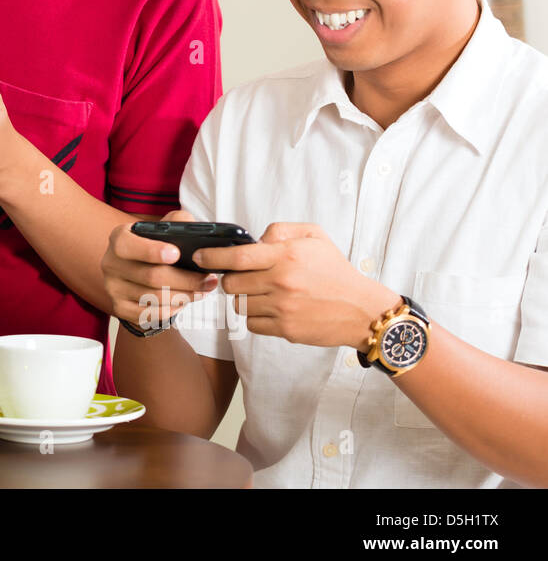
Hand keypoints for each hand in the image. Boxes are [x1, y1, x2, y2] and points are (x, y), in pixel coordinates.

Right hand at [101, 209, 218, 329]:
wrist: (138, 268)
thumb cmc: (156, 246)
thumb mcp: (164, 228)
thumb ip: (178, 221)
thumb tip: (191, 228)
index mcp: (119, 238)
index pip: (128, 245)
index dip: (151, 251)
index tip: (176, 254)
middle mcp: (111, 263)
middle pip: (151, 276)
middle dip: (185, 280)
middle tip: (209, 280)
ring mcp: (113, 288)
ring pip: (154, 297)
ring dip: (185, 296)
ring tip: (203, 290)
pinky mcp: (119, 307)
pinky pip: (150, 314)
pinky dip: (172, 309)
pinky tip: (184, 300)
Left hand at [194, 223, 400, 349]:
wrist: (361, 310)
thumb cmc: (335, 271)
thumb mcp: (314, 237)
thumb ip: (280, 231)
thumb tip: (254, 239)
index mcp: (285, 256)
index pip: (236, 256)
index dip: (211, 257)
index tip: (199, 256)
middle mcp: (281, 282)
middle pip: (231, 284)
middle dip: (231, 280)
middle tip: (242, 278)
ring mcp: (282, 308)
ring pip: (238, 305)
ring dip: (244, 299)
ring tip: (261, 294)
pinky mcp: (285, 329)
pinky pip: (251, 324)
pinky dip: (255, 318)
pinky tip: (270, 310)